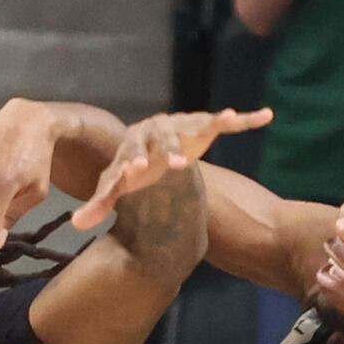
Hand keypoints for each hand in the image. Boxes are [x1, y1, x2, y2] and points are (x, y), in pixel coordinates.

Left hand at [73, 108, 272, 229]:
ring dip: (212, 123)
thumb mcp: (115, 187)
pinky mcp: (204, 127)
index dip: (133, 164)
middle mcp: (158, 131)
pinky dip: (245, 119)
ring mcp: (183, 126)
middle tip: (177, 163)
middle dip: (171, 149)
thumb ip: (98, 205)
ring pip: (198, 123)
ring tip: (226, 119)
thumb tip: (76, 226)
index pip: (132, 154)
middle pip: (164, 139)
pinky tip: (266, 116)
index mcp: (134, 144)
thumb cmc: (130, 169)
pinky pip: (225, 122)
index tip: (134, 172)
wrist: (148, 146)